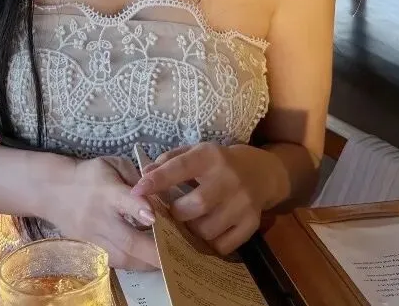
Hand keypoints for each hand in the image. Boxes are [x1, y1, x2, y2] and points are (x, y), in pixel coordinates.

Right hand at [48, 156, 160, 270]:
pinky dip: (135, 264)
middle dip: (155, 250)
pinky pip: (117, 264)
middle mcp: (100, 217)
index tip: (155, 217)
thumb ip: (136, 177)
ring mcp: (94, 238)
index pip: (124, 201)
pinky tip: (149, 261)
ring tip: (170, 260)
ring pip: (124, 258)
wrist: (54, 191)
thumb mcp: (113, 165)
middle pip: (128, 239)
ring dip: (148, 262)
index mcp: (107, 191)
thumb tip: (161, 194)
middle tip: (179, 254)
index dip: (139, 209)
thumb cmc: (90, 175)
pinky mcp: (91, 251)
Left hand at [132, 144, 273, 255]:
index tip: (137, 190)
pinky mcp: (252, 224)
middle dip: (177, 212)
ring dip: (191, 231)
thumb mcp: (195, 152)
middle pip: (196, 205)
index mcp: (210, 156)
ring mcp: (243, 204)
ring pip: (208, 229)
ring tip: (189, 222)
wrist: (261, 173)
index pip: (180, 168)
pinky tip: (206, 232)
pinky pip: (223, 245)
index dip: (157, 180)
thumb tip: (144, 175)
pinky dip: (209, 244)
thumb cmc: (218, 162)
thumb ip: (168, 161)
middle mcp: (229, 179)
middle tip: (172, 212)